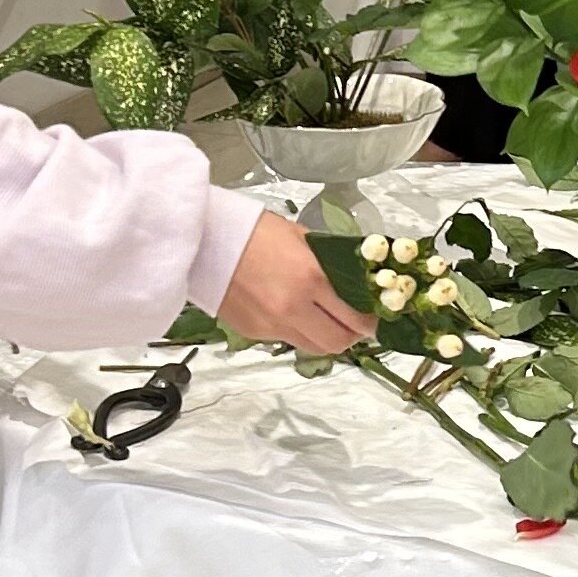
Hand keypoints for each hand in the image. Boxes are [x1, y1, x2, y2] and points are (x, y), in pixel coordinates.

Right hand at [213, 211, 373, 352]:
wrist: (201, 238)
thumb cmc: (251, 229)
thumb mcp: (300, 236)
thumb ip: (328, 261)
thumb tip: (353, 277)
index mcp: (310, 278)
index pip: (355, 317)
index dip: (371, 321)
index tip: (376, 317)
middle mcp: (292, 308)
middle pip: (338, 343)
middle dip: (352, 335)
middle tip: (354, 321)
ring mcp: (270, 325)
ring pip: (313, 347)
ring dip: (326, 337)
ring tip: (326, 318)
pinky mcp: (252, 333)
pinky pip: (287, 340)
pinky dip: (298, 331)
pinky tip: (294, 311)